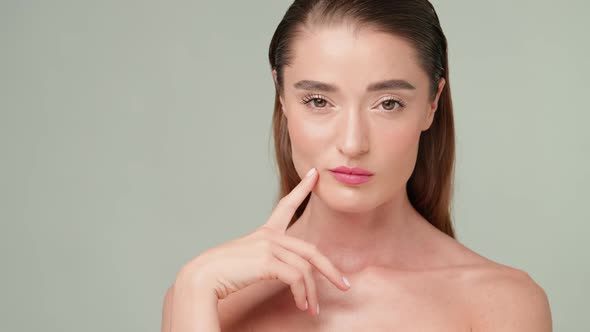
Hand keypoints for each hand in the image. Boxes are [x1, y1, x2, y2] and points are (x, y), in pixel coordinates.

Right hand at [174, 167, 349, 315]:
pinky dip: (302, 294)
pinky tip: (302, 305)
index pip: (286, 205)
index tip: (315, 174)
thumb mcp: (247, 263)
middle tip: (345, 284)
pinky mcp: (268, 260)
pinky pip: (296, 278)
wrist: (202, 277)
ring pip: (305, 269)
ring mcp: (269, 246)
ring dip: (312, 293)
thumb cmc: (221, 274)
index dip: (302, 189)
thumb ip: (267, 263)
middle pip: (311, 250)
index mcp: (264, 234)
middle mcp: (269, 236)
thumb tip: (286, 277)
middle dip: (330, 269)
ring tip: (313, 309)